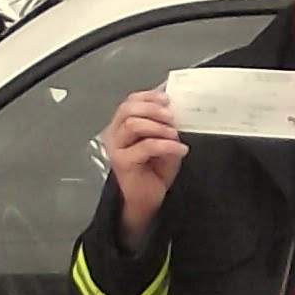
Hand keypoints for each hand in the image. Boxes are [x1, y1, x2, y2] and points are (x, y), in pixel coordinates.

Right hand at [103, 89, 185, 239]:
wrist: (149, 198)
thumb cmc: (155, 169)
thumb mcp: (163, 140)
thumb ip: (164, 123)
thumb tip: (173, 106)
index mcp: (122, 125)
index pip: (130, 101)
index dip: (148, 96)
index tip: (168, 99)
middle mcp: (114, 133)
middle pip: (128, 109)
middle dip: (153, 109)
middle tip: (172, 117)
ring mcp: (116, 148)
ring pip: (133, 124)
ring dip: (159, 127)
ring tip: (175, 135)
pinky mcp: (122, 162)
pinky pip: (146, 146)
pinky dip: (166, 145)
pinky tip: (180, 149)